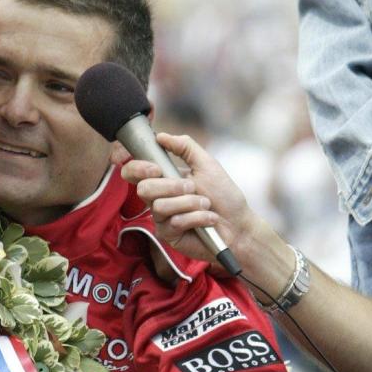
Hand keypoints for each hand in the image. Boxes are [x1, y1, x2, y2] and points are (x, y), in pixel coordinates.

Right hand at [114, 133, 252, 263]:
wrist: (239, 224)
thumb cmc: (224, 196)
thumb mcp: (207, 164)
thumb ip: (185, 147)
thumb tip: (161, 136)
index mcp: (163, 180)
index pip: (133, 172)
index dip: (137, 168)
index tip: (157, 168)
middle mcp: (158, 198)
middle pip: (143, 189)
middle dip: (172, 186)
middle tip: (193, 187)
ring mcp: (161, 218)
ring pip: (160, 206)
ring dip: (190, 203)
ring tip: (206, 205)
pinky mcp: (168, 235)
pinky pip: (174, 222)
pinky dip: (197, 218)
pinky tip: (209, 220)